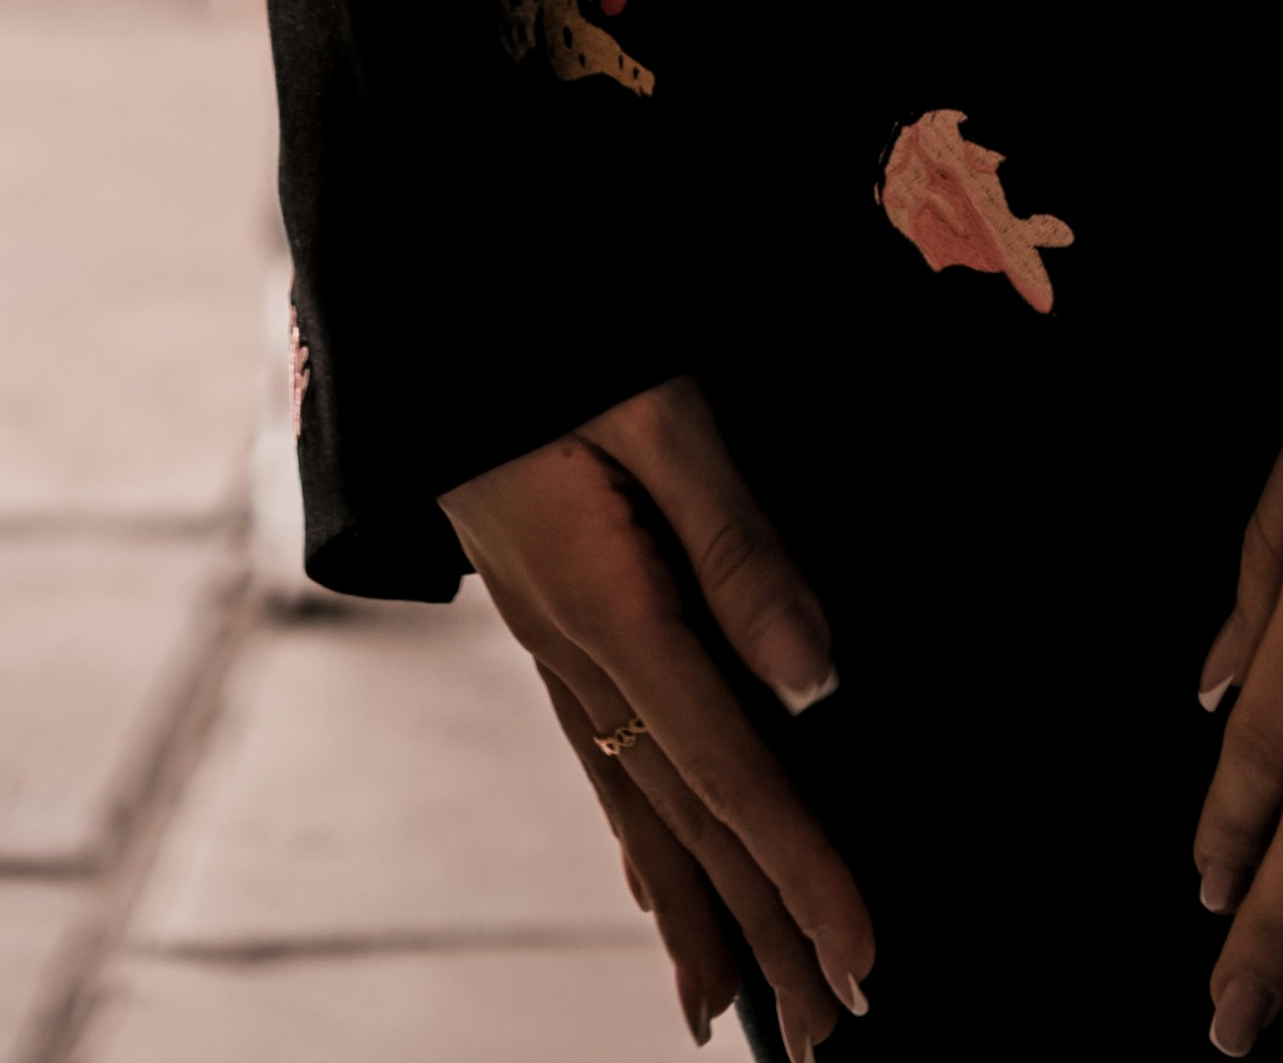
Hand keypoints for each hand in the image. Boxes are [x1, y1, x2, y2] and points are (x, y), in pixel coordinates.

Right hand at [443, 376, 873, 1052]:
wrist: (421, 294)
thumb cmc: (544, 330)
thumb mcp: (654, 407)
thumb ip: (736, 542)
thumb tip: (816, 676)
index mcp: (610, 608)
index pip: (729, 772)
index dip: (801, 869)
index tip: (861, 953)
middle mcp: (575, 649)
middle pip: (687, 818)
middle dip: (763, 929)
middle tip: (827, 1032)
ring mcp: (550, 639)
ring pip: (638, 805)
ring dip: (700, 909)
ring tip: (740, 1007)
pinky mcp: (541, 614)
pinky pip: (596, 757)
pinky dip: (637, 838)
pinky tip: (652, 883)